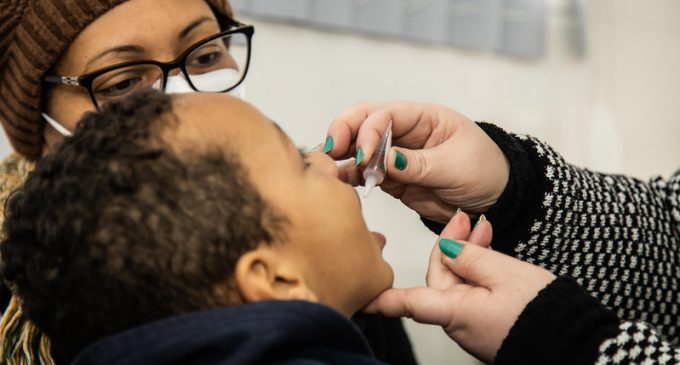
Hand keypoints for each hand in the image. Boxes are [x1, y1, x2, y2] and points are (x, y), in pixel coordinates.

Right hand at [326, 101, 508, 221]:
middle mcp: (404, 131)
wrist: (494, 200)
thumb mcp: (456, 166)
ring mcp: (394, 155)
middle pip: (364, 121)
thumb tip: (385, 161)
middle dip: (344, 132)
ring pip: (358, 148)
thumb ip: (419, 164)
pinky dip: (349, 177)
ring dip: (341, 156)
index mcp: (423, 117)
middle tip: (331, 150)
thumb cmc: (484, 171)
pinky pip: (364, 174)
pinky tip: (338, 182)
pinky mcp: (391, 179)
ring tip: (326, 168)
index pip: (386, 113)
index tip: (363, 154)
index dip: (369, 130)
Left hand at [365, 213, 555, 363]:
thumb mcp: (504, 273)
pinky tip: (490, 252)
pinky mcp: (486, 323)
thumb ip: (470, 257)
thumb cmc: (541, 313)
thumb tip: (447, 249)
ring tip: (485, 231)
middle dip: (451, 247)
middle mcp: (458, 321)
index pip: (407, 302)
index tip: (359, 294)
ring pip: (458, 282)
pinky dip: (479, 271)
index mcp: (455, 311)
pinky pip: (473, 292)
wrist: (575, 341)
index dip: (381, 298)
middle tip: (468, 223)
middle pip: (439, 278)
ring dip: (468, 256)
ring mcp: (472, 324)